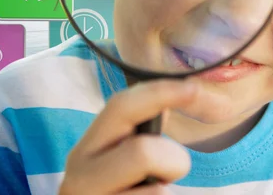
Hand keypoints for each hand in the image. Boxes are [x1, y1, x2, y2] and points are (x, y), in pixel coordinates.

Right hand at [59, 80, 198, 193]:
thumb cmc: (120, 190)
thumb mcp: (121, 159)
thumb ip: (144, 132)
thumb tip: (187, 92)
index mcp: (86, 151)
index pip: (121, 106)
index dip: (161, 91)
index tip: (194, 88)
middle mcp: (79, 180)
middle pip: (143, 152)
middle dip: (172, 160)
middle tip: (169, 174)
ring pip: (157, 193)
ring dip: (165, 192)